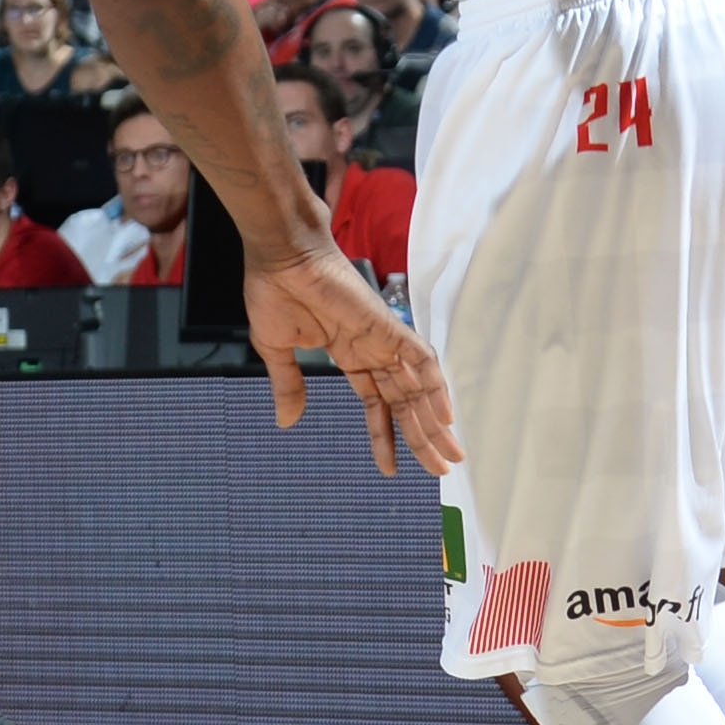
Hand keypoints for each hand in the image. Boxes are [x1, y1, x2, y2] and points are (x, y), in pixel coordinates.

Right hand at [243, 246, 457, 478]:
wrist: (280, 256)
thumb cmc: (275, 290)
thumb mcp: (279, 350)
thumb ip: (289, 386)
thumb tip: (286, 421)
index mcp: (349, 355)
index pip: (377, 403)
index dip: (385, 435)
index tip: (390, 468)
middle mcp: (372, 350)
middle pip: (405, 402)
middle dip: (422, 436)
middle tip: (440, 468)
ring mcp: (382, 338)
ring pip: (418, 387)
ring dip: (434, 421)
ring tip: (449, 455)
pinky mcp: (387, 325)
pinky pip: (419, 359)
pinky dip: (435, 386)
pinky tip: (445, 415)